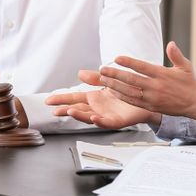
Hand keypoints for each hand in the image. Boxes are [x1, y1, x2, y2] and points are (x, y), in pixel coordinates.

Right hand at [45, 70, 160, 129]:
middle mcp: (97, 108)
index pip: (74, 98)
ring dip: (80, 115)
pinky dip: (99, 121)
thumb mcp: (108, 81)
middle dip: (66, 110)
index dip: (62, 99)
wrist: (147, 99)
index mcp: (94, 98)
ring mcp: (106, 115)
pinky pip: (107, 122)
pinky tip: (93, 118)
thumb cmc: (127, 91)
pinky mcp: (117, 121)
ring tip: (70, 111)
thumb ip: (94, 78)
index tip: (48, 100)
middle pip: (78, 109)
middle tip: (55, 110)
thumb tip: (79, 73)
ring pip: (89, 117)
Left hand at [98, 41, 195, 121]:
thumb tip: (171, 44)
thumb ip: (176, 55)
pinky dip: (122, 97)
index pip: (142, 67)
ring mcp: (153, 98)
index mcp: (163, 74)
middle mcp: (156, 87)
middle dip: (115, 74)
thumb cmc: (189, 83)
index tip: (117, 58)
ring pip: (130, 92)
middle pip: (132, 80)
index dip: (129, 62)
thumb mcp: (185, 66)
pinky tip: (113, 92)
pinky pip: (133, 102)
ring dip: (115, 86)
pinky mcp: (151, 107)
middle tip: (103, 70)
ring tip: (104, 80)